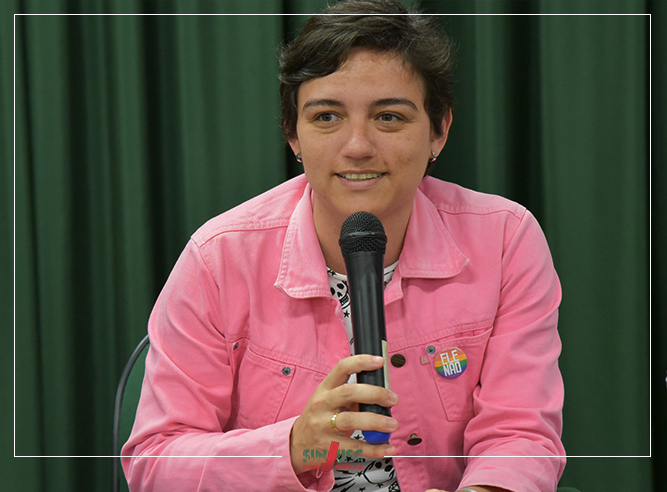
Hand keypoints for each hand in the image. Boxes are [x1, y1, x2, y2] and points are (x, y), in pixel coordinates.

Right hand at [290, 354, 398, 474]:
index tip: (379, 361)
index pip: (342, 368)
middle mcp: (322, 404)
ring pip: (351, 420)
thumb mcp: (329, 400)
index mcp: (325, 388)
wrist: (297, 443)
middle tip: (393, 399)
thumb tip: (381, 394)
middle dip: (375, 394)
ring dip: (376, 421)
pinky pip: (354, 447)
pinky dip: (374, 448)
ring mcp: (323, 425)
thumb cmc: (319, 417)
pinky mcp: (328, 445)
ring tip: (392, 424)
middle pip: (349, 393)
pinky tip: (387, 447)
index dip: (361, 362)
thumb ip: (352, 396)